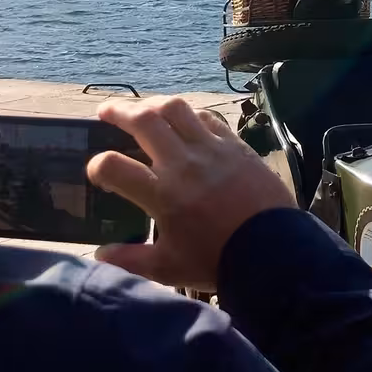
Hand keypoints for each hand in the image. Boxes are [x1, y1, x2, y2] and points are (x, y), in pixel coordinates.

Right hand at [87, 97, 295, 288]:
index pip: (113, 166)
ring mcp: (211, 149)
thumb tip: (100, 256)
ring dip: (153, 104)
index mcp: (162, 193)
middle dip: (118, 111)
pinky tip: (185, 120)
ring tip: (144, 109)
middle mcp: (183, 163)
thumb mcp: (169, 268)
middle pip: (143, 120)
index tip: (97, 172)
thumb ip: (131, 261)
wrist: (274, 250)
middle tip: (106, 111)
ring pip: (175, 108)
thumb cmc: (218, 259)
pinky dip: (190, 114)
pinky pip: (208, 117)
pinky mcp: (236, 146)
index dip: (97, 166)